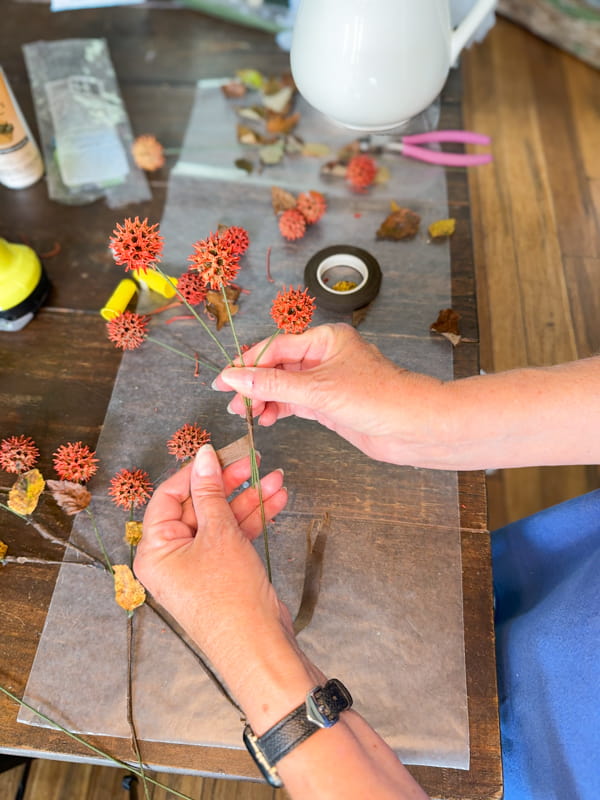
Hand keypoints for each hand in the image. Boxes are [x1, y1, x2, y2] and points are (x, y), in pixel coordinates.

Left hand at [134, 445, 317, 726]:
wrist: (258, 645)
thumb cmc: (228, 596)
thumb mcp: (219, 534)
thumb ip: (210, 492)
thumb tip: (204, 456)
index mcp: (155, 548)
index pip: (169, 496)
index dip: (195, 472)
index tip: (220, 453)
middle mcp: (172, 555)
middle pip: (198, 505)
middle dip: (230, 484)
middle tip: (254, 462)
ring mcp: (198, 564)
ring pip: (221, 519)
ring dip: (249, 499)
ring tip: (276, 478)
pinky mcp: (222, 571)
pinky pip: (233, 536)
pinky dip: (253, 519)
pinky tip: (276, 500)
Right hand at [214, 323, 447, 466]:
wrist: (413, 427)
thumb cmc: (379, 397)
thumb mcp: (318, 390)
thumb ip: (273, 386)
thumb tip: (236, 378)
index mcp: (325, 339)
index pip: (276, 348)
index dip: (247, 364)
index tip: (224, 381)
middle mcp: (325, 357)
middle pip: (278, 367)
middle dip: (254, 385)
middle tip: (231, 402)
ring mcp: (328, 382)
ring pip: (285, 387)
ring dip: (265, 400)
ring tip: (247, 415)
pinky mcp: (331, 405)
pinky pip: (296, 403)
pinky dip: (280, 410)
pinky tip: (267, 419)